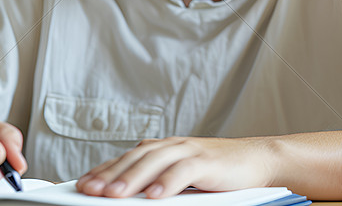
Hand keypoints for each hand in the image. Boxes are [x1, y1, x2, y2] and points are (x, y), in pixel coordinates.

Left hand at [76, 136, 276, 198]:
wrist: (258, 159)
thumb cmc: (219, 172)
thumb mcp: (183, 176)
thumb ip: (158, 182)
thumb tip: (131, 197)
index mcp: (163, 148)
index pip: (126, 158)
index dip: (104, 170)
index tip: (83, 184)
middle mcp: (172, 145)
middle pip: (135, 158)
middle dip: (110, 174)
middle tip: (89, 190)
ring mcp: (190, 150)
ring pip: (155, 162)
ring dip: (132, 178)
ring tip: (114, 195)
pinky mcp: (208, 160)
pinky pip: (184, 170)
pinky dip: (167, 182)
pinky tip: (154, 196)